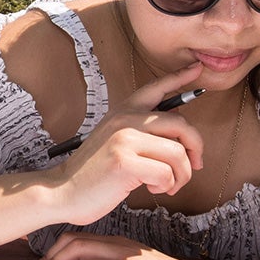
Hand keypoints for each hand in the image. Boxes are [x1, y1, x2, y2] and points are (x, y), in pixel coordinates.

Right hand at [49, 62, 207, 224]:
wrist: (62, 191)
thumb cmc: (93, 171)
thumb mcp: (115, 139)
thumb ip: (142, 129)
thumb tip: (177, 124)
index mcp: (123, 111)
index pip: (157, 88)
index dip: (180, 78)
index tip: (197, 69)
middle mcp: (125, 119)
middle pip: (181, 125)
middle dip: (196, 148)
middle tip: (195, 165)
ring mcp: (124, 139)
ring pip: (178, 154)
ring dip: (181, 176)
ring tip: (169, 185)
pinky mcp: (125, 162)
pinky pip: (166, 173)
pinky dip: (166, 186)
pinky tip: (152, 189)